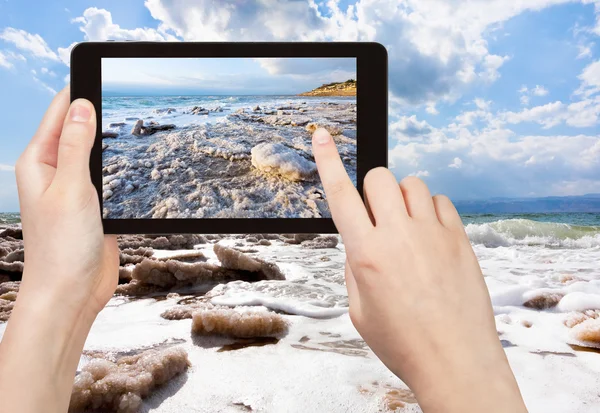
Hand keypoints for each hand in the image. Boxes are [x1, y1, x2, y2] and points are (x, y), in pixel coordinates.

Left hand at [15, 87, 117, 317]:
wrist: (70, 293)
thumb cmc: (61, 247)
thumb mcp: (70, 189)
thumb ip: (76, 147)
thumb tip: (81, 105)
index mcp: (40, 162)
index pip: (59, 113)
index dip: (79, 90)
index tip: (101, 71)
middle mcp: (55, 171)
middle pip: (79, 129)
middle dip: (100, 112)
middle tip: (129, 95)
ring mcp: (76, 189)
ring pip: (97, 152)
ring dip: (113, 140)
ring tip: (137, 121)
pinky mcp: (94, 205)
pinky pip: (108, 176)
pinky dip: (121, 166)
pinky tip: (137, 160)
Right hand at [311, 128, 526, 412]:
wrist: (455, 361)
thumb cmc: (404, 343)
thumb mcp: (359, 311)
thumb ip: (353, 268)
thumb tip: (359, 242)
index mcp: (366, 254)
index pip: (340, 195)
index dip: (328, 161)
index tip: (322, 136)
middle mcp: (398, 236)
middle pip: (379, 178)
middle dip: (372, 189)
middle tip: (377, 215)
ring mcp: (432, 234)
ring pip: (412, 184)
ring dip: (402, 198)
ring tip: (407, 227)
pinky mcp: (459, 238)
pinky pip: (442, 202)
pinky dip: (431, 210)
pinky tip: (431, 236)